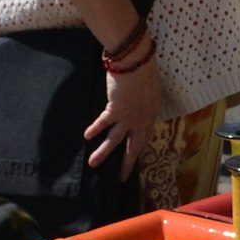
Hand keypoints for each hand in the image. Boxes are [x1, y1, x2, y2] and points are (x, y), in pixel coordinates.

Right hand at [86, 52, 161, 180]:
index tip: (135, 158)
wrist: (138, 62)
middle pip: (134, 146)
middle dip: (126, 163)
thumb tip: (139, 101)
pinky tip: (86, 137)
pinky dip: (94, 129)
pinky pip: (103, 123)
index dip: (140, 148)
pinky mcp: (115, 110)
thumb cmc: (146, 70)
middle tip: (121, 178)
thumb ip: (145, 99)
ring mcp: (129, 117)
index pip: (146, 136)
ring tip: (93, 164)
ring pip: (114, 140)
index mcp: (152, 114)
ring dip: (103, 153)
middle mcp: (142, 120)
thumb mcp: (152, 88)